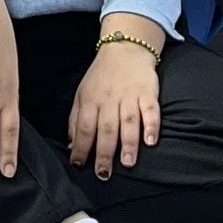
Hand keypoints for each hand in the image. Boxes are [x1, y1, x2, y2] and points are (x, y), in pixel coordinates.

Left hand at [69, 38, 162, 177]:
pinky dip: (151, 125)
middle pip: (106, 128)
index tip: (79, 165)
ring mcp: (130, 95)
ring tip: (128, 162)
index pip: (83, 127)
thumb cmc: (101, 77)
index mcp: (90, 100)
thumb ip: (75, 120)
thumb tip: (71, 146)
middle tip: (104, 174)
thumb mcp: (82, 94)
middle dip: (104, 152)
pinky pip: (151, 110)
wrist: (125, 49)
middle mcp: (109, 99)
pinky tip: (151, 141)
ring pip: (128, 121)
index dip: (80, 147)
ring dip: (128, 143)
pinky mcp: (148, 92)